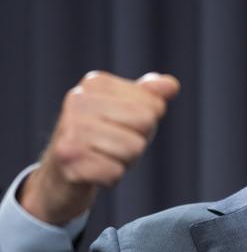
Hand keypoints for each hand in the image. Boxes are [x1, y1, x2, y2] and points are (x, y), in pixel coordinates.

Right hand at [17, 71, 179, 224]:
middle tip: (113, 144)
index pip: (154, 104)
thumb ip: (151, 95)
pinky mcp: (68, 159)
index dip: (147, 122)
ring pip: (134, 149)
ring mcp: (71, 128)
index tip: (121, 126)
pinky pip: (116, 173)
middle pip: (146, 123)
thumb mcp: (129, 111)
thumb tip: (171, 85)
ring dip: (125, 161)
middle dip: (138, 141)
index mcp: (96, 83)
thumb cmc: (102, 137)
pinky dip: (111, 178)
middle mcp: (78, 100)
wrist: (60, 175)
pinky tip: (92, 172)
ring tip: (102, 156)